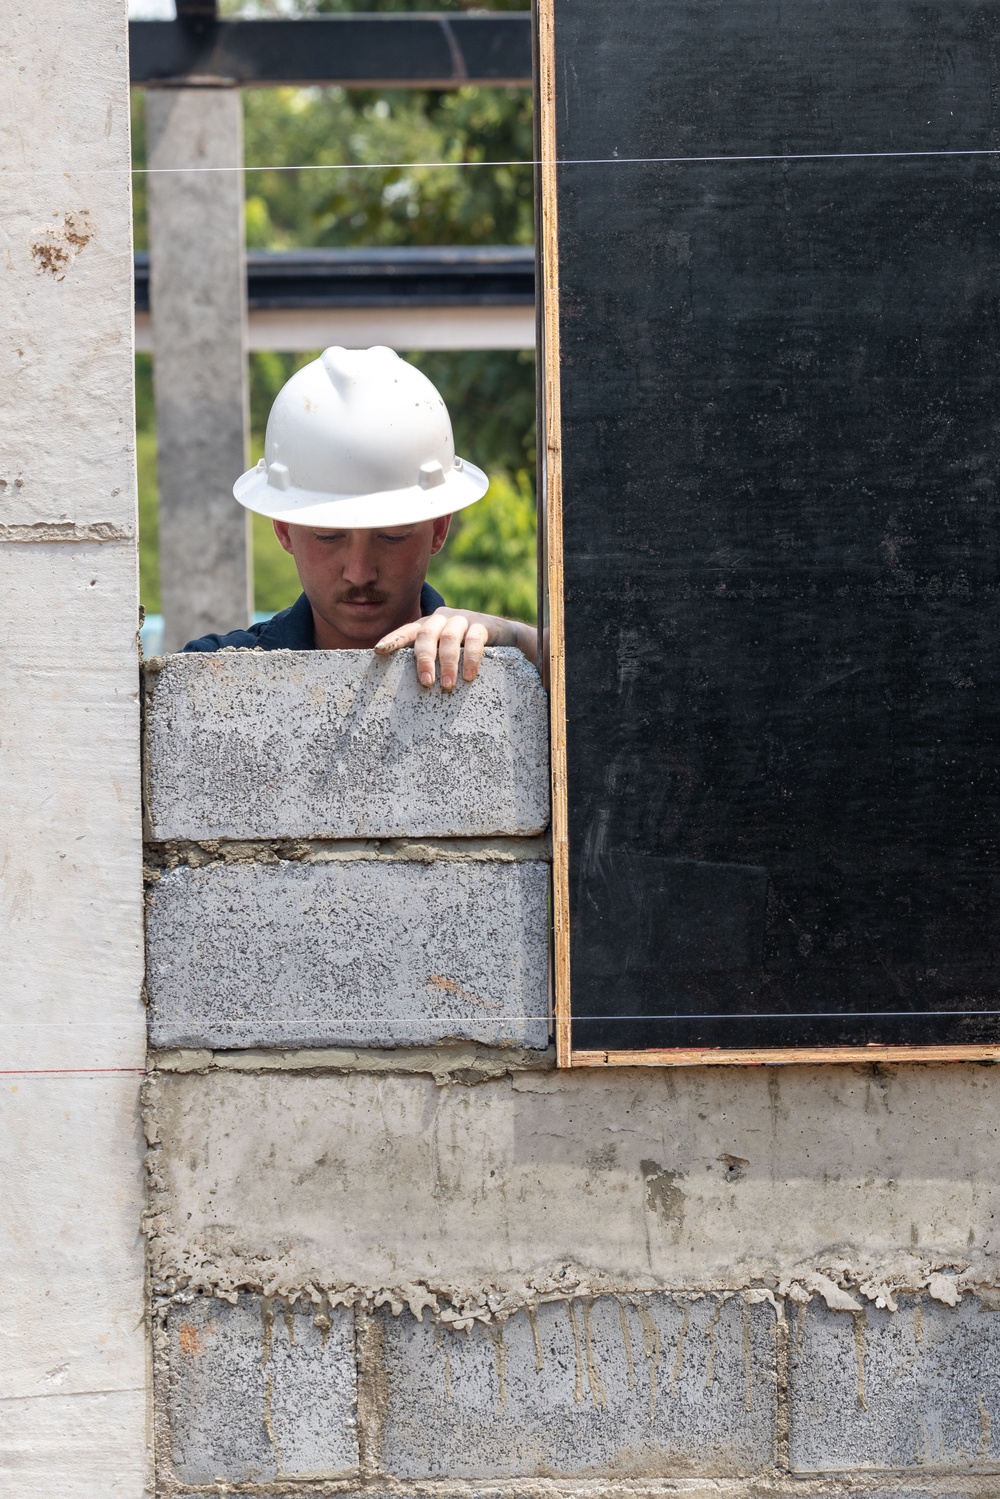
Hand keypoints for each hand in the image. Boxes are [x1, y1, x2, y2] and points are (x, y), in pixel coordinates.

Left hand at [374, 607, 536, 689]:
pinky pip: (475, 640)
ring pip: (449, 637)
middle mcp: (442, 618)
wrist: (505, 637)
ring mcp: (462, 619)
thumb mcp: (445, 653)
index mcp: (428, 626)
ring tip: (447, 685)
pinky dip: (471, 659)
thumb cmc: (466, 650)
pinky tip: (469, 676)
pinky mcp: (483, 624)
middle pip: (426, 634)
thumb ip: (429, 661)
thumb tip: (402, 691)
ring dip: (447, 662)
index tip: (379, 651)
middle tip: (425, 682)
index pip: (407, 631)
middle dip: (424, 658)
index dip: (393, 639)